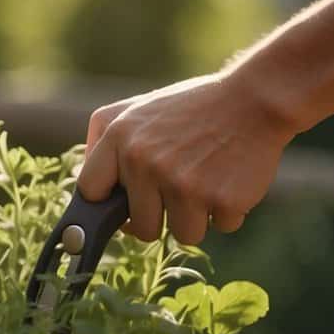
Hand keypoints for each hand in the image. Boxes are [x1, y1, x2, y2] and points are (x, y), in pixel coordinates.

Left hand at [76, 71, 295, 244]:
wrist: (254, 99)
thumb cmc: (192, 108)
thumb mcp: (138, 109)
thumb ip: (103, 141)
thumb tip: (80, 184)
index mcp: (120, 138)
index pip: (90, 191)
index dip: (107, 201)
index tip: (120, 200)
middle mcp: (145, 162)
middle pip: (141, 229)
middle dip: (160, 217)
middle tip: (178, 188)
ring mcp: (183, 183)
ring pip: (182, 235)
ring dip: (197, 217)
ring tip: (206, 180)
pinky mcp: (221, 199)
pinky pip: (220, 228)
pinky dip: (227, 211)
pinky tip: (230, 178)